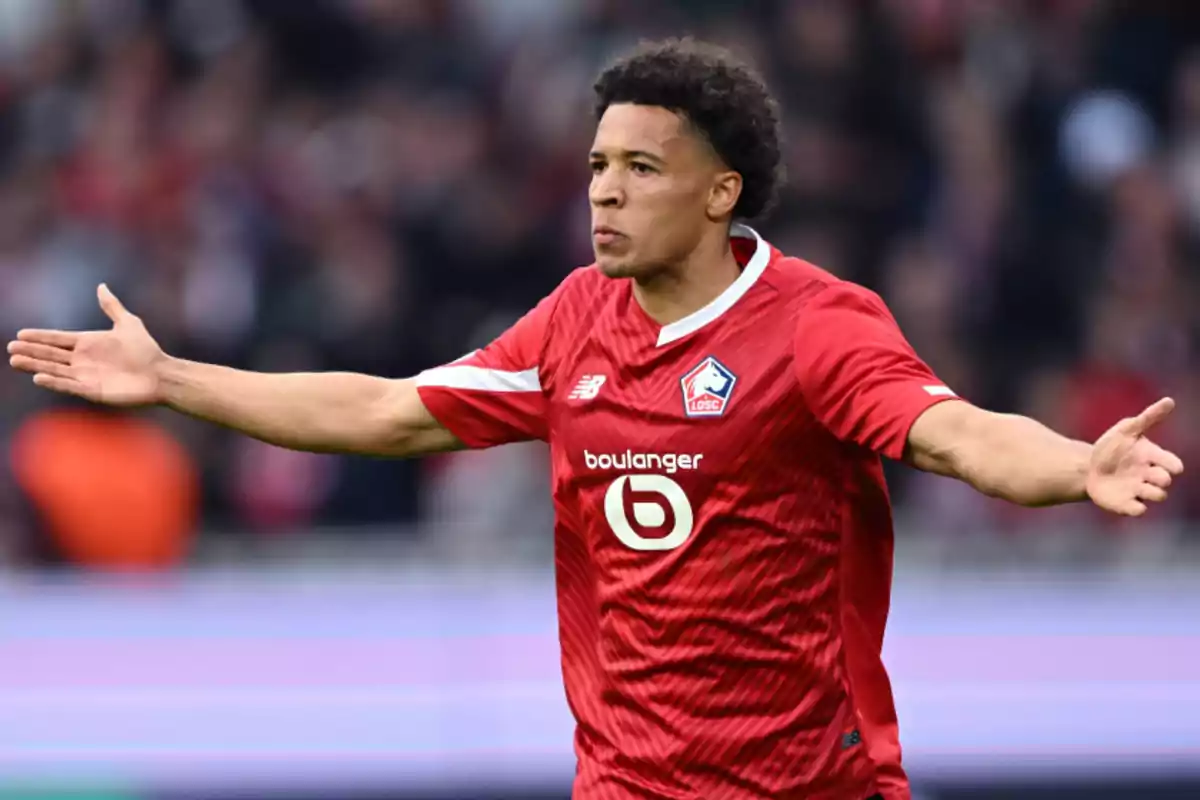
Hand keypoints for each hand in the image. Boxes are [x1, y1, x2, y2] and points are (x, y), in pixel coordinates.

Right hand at [8, 284, 165, 405]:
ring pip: (54, 369)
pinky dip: (54, 382)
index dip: (40, 337)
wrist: (161, 374)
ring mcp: (85, 376)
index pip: (58, 339)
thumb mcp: (128, 323)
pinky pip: (68, 386)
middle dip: (31, 351)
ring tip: (16, 360)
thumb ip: (112, 306)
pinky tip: (38, 377)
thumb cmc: (147, 350)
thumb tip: (101, 286)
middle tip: (11, 348)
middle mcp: (83, 360)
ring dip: (35, 365)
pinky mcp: (91, 391)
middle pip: (51, 355)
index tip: (20, 333)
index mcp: (88, 343)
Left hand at [1086, 397, 1184, 515]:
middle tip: (1149, 474)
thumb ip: (1148, 417)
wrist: (1088, 466)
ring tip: (1139, 486)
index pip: (1173, 464)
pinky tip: (1131, 504)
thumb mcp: (1127, 429)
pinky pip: (1138, 510)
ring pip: (1157, 496)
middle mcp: (1149, 475)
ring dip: (1152, 493)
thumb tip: (1170, 401)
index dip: (1173, 465)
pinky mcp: (1126, 503)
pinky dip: (1137, 509)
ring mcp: (1139, 490)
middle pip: (1165, 481)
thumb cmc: (1112, 447)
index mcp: (1153, 457)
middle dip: (1161, 478)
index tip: (1169, 464)